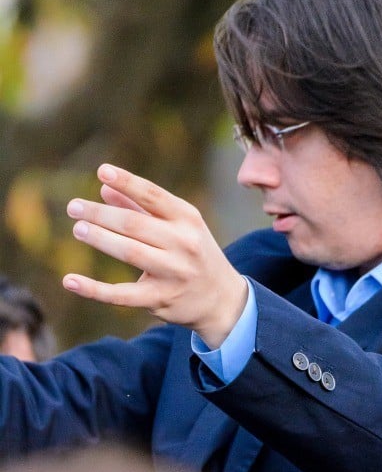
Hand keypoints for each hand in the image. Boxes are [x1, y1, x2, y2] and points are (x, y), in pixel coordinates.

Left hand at [64, 164, 247, 348]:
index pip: (154, 195)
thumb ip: (142, 208)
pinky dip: (93, 288)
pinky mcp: (161, 299)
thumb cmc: (194, 254)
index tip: (101, 171)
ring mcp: (173, 273)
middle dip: (101, 214)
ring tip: (78, 228)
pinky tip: (70, 280)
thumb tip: (104, 189)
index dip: (127, 182)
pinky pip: (121, 294)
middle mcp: (183, 244)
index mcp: (188, 219)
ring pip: (130, 252)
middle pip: (135, 224)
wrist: (222, 300)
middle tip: (74, 208)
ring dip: (100, 238)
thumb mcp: (179, 227)